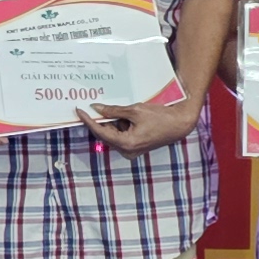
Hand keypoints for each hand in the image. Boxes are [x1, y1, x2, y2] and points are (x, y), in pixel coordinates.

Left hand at [80, 85, 197, 156]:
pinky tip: (120, 115)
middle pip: (105, 135)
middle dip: (98, 121)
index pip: (100, 132)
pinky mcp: (135, 147)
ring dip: (110, 123)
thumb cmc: (160, 117)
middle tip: (90, 107)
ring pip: (112, 135)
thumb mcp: (135, 111)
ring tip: (109, 109)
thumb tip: (97, 108)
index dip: (88, 120)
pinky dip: (118, 126)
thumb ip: (113, 111)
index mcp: (126, 143)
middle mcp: (127, 151)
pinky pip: (121, 136)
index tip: (79, 111)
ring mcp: (131, 151)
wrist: (179, 124)